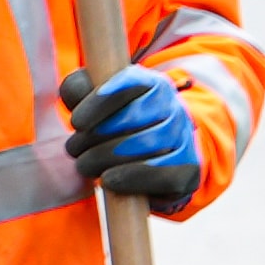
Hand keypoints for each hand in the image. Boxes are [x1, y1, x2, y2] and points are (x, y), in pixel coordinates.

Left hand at [62, 65, 201, 209]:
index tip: (76, 122)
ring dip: (108, 158)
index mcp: (152, 84)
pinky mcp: (191, 169)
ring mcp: (186, 139)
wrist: (153, 160)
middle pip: (134, 119)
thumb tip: (76, 95)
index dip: (100, 102)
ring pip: (147, 145)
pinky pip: (164, 174)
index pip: (127, 84)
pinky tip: (110, 181)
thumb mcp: (94, 101)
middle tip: (74, 150)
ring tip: (85, 165)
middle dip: (97, 137)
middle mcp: (174, 107)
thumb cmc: (115, 125)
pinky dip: (133, 178)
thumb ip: (79, 89)